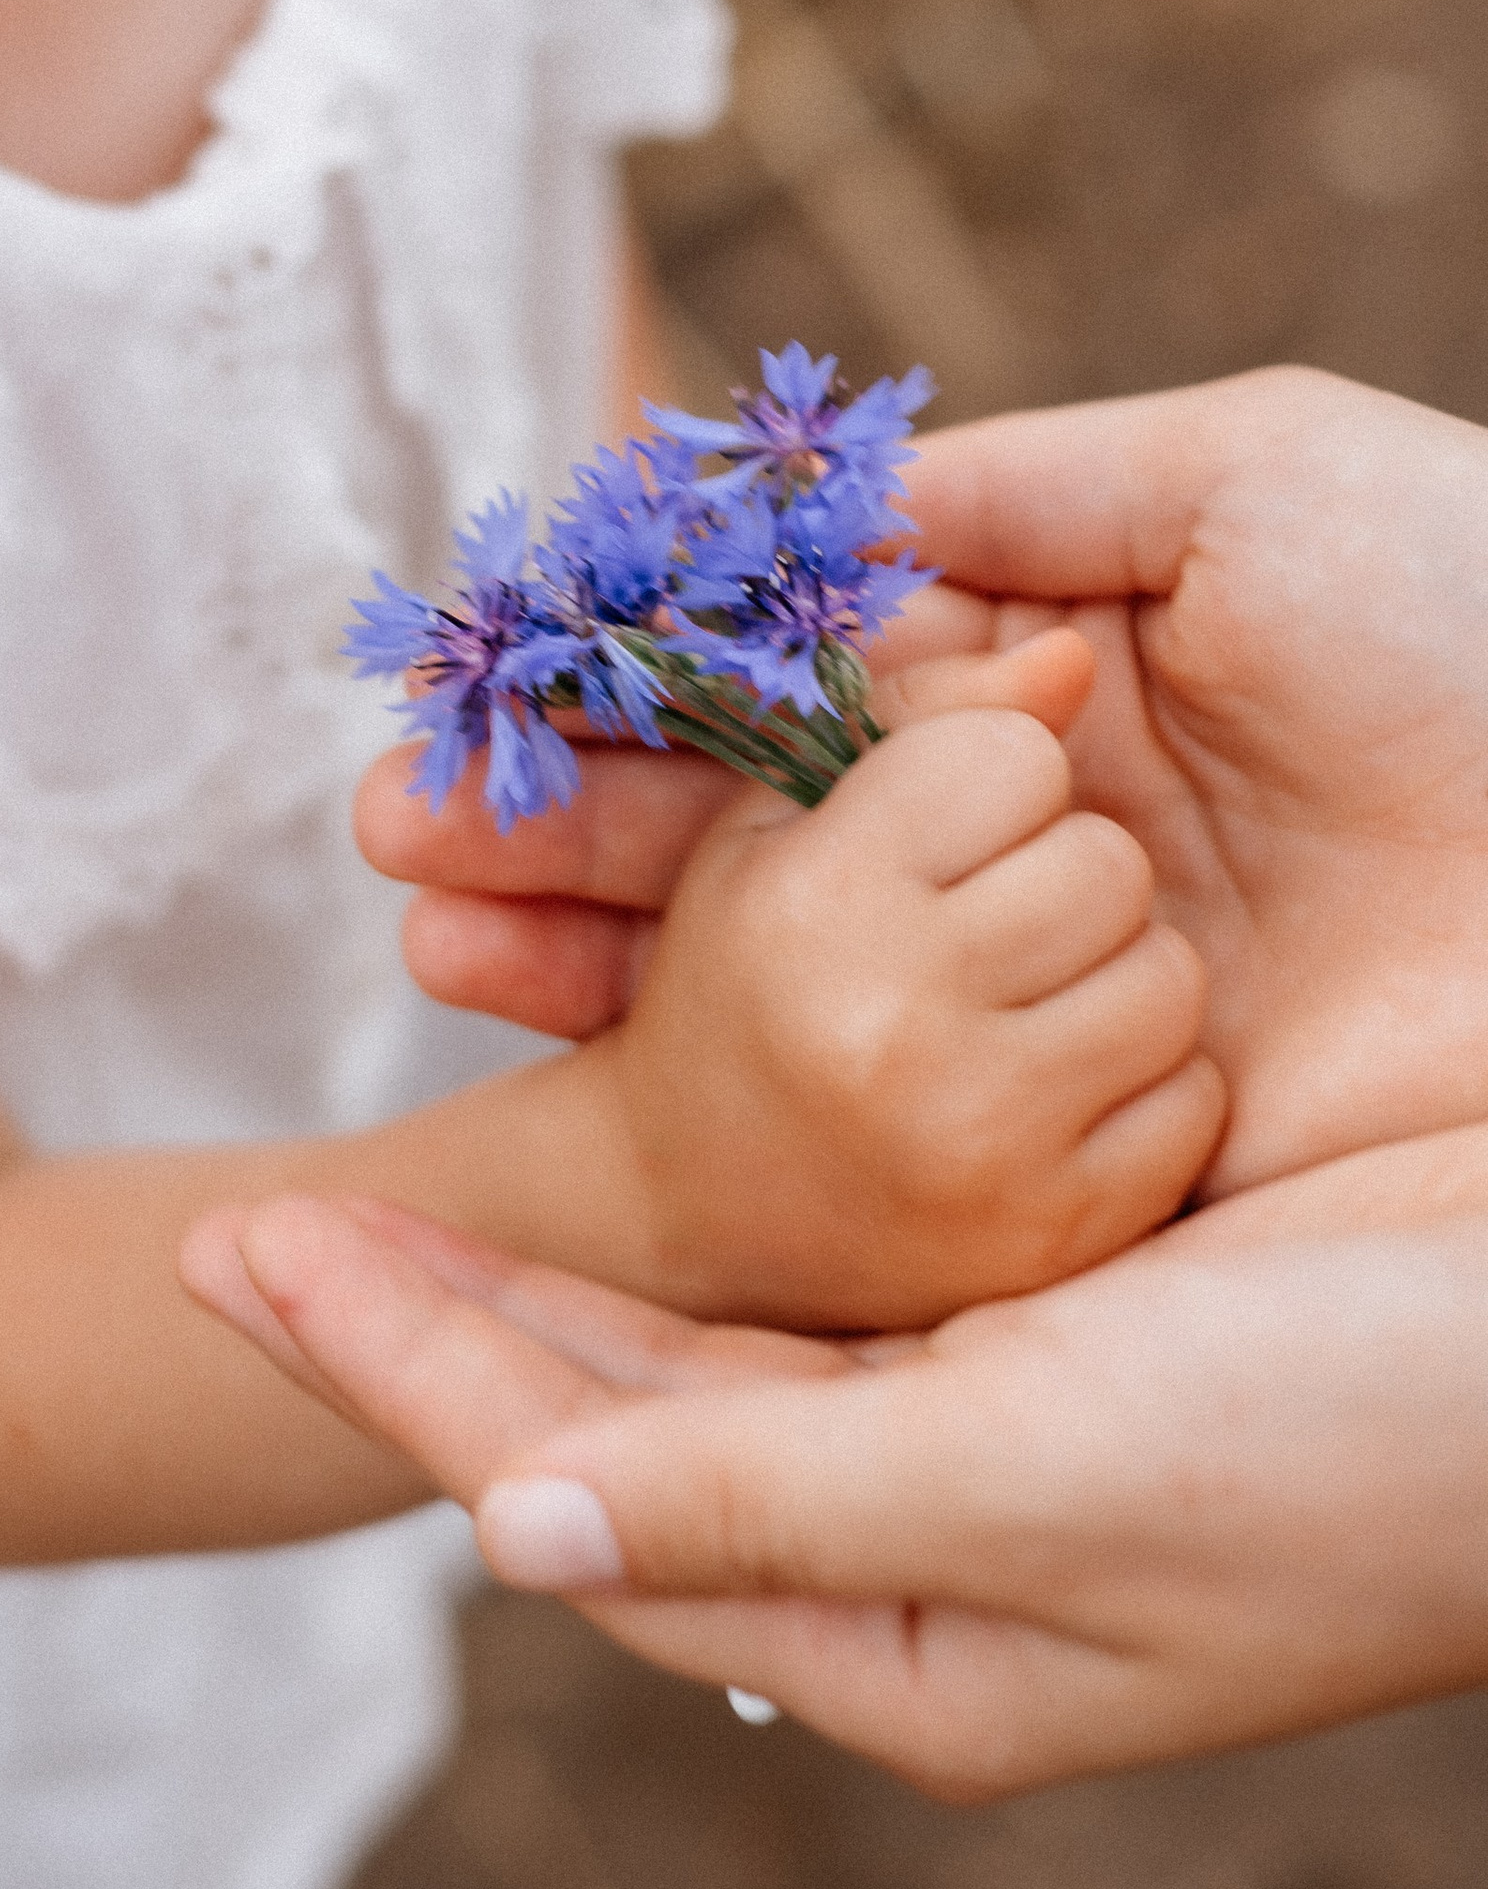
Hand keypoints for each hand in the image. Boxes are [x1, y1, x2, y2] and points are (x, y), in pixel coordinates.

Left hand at [184, 1154, 1487, 1795]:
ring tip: (375, 1171)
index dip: (401, 1369)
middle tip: (249, 1215)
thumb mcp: (1056, 1477)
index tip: (240, 1256)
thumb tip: (509, 1529)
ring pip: (704, 1324)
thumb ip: (770, 1495)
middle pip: (610, 1408)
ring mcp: (986, 1416)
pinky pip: (827, 1245)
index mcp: (911, 1629)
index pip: (581, 1485)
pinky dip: (714, 1180)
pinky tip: (630, 1114)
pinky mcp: (1058, 1299)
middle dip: (427, 1318)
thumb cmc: (1370, 1433)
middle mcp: (926, 1533)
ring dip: (548, 1242)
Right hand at [366, 371, 1487, 1201]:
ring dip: (595, 978)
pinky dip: (722, 1132)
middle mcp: (1042, 894)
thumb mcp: (1255, 484)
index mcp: (1069, 732)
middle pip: (744, 880)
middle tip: (396, 843)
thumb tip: (828, 524)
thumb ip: (1025, 498)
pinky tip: (587, 1083)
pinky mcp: (1110, 1198)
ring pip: (777, 1019)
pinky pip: (885, 1165)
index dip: (624, 722)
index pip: (784, 732)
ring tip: (435, 941)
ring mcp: (1066, 1047)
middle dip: (556, 855)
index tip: (476, 718)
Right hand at [590, 630, 1220, 1325]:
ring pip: (1168, 978)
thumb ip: (926, 715)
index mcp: (816, 903)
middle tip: (991, 927)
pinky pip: (1194, 1099)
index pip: (1015, 756)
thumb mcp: (780, 825)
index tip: (942, 835)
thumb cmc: (746, 985)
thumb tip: (1078, 657)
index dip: (991, 781)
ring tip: (1028, 1008)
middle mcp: (897, 1023)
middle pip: (1106, 864)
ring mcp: (984, 1140)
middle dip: (1062, 878)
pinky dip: (1146, 1089)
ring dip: (1115, 979)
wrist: (693, 1215)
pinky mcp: (1059, 1231)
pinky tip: (1058, 1096)